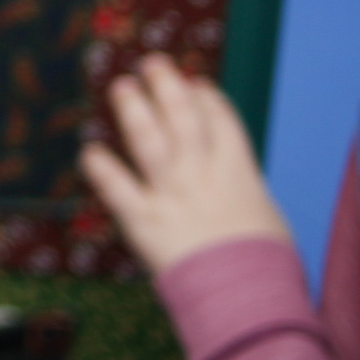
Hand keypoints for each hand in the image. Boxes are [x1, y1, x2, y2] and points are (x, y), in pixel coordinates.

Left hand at [80, 55, 290, 274]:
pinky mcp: (145, 221)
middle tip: (152, 62)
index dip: (207, 100)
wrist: (247, 297)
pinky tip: (90, 152)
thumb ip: (248, 200)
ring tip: (121, 87)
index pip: (222, 124)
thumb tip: (242, 196)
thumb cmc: (267, 268)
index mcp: (239, 174)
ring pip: (149, 141)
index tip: (195, 83)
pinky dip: (102, 169)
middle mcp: (203, 175)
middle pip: (182, 119)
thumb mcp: (269, 222)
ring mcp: (172, 195)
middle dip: (167, 87)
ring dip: (133, 110)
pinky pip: (117, 188)